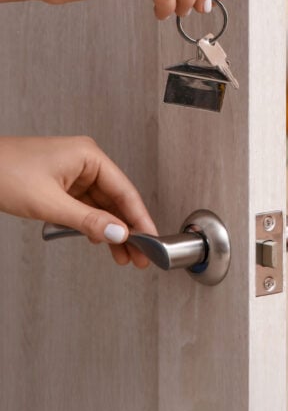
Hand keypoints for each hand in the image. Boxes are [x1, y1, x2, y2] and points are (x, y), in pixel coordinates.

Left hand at [0, 136, 157, 267]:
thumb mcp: (48, 203)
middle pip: (116, 200)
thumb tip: (117, 233)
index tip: (151, 239)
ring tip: (123, 254)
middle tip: (140, 255)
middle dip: (127, 229)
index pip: (125, 191)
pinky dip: (91, 224)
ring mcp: (73, 172)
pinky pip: (85, 206)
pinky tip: (97, 239)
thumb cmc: (2, 171)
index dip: (140, 218)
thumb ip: (87, 220)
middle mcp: (85, 161)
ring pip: (102, 205)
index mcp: (89, 156)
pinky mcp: (61, 183)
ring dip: (110, 230)